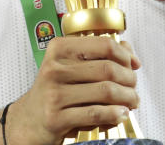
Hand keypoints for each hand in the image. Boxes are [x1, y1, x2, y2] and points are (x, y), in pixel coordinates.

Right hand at [8, 36, 140, 144]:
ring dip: (127, 98)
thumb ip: (100, 55)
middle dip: (129, 80)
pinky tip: (121, 114)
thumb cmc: (56, 91)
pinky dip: (114, 114)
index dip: (125, 55)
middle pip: (108, 69)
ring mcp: (54, 93)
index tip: (133, 65)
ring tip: (132, 102)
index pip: (103, 45)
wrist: (30, 119)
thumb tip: (128, 51)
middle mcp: (54, 68)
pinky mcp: (56, 118)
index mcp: (59, 49)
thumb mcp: (72, 67)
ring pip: (105, 91)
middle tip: (134, 88)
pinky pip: (95, 114)